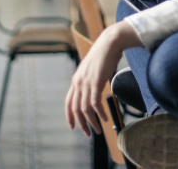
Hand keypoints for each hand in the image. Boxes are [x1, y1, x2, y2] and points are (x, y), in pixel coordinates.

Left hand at [64, 21, 141, 136]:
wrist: (109, 43)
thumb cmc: (104, 55)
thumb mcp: (93, 69)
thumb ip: (90, 80)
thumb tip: (94, 90)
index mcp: (76, 80)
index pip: (68, 102)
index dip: (69, 116)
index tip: (72, 127)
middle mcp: (78, 82)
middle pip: (75, 109)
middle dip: (81, 123)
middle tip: (88, 133)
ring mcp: (86, 82)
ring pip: (85, 109)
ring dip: (91, 121)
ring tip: (98, 129)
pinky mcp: (96, 82)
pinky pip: (95, 103)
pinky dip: (99, 113)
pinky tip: (105, 118)